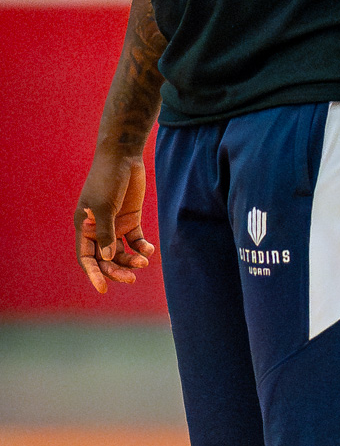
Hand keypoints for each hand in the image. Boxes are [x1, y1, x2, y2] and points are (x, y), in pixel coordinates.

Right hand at [75, 151, 155, 294]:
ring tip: (144, 261)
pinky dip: (141, 246)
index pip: (86, 257)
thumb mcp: (104, 206)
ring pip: (121, 252)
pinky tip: (149, 249)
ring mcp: (114, 224)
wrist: (123, 156)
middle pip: (105, 258)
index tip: (103, 288)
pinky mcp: (130, 219)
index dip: (94, 274)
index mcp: (84, 227)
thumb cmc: (107, 179)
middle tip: (131, 278)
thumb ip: (106, 233)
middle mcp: (98, 229)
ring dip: (131, 259)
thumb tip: (108, 258)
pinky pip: (135, 240)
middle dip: (116, 269)